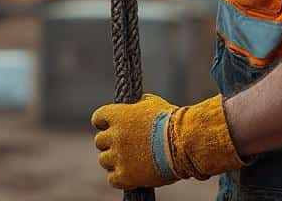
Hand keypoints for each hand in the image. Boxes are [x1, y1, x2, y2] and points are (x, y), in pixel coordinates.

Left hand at [92, 93, 245, 190]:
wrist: (183, 143)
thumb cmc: (172, 121)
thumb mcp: (154, 104)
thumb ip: (139, 104)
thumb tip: (135, 104)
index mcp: (118, 115)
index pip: (98, 118)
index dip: (103, 123)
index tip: (109, 126)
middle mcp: (114, 135)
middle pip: (100, 141)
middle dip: (109, 143)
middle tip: (123, 146)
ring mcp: (118, 156)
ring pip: (104, 160)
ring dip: (113, 160)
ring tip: (129, 161)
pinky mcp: (125, 175)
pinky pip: (112, 179)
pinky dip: (119, 177)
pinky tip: (130, 175)